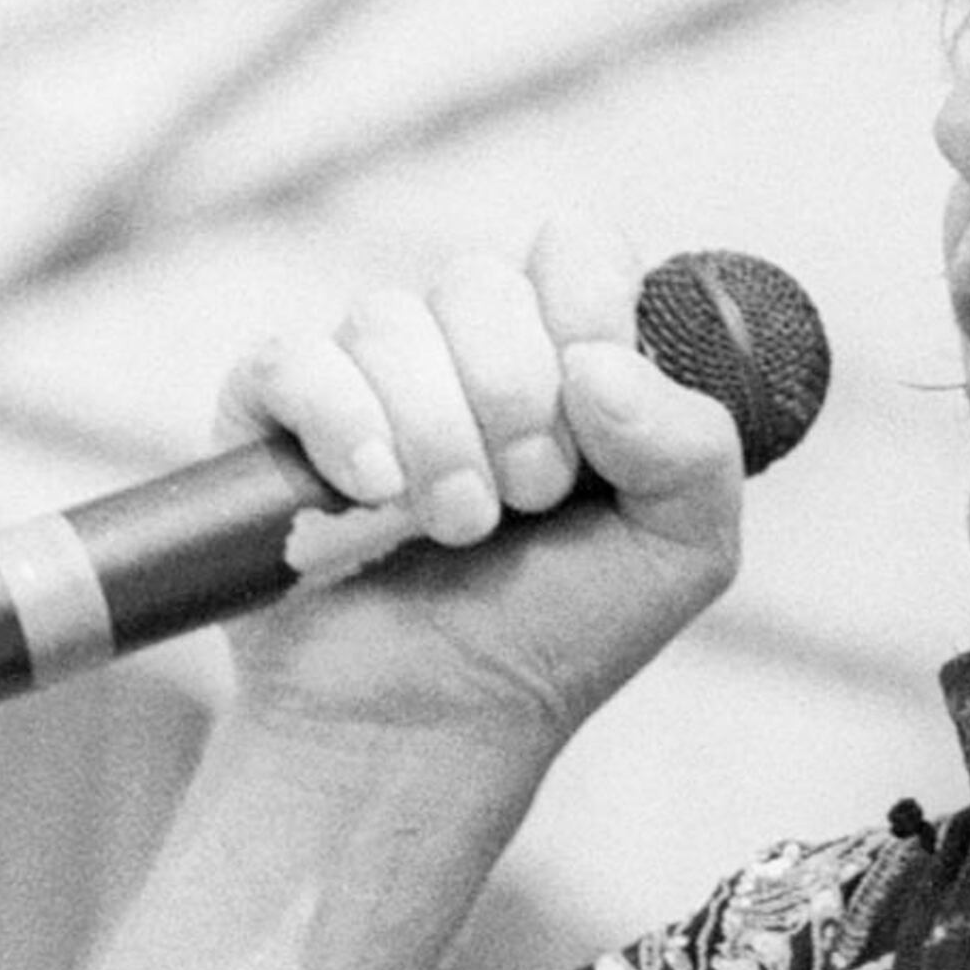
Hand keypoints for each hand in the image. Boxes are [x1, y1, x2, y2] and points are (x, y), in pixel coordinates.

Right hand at [216, 210, 747, 764]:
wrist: (435, 722)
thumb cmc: (558, 633)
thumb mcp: (682, 549)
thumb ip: (694, 446)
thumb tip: (596, 364)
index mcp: (564, 351)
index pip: (575, 247)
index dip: (588, 312)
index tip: (592, 416)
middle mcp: (462, 345)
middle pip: (481, 283)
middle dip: (517, 405)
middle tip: (529, 503)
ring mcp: (365, 374)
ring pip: (389, 320)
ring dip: (439, 438)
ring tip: (458, 530)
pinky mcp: (274, 413)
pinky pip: (296, 360)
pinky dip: (345, 426)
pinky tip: (373, 499)